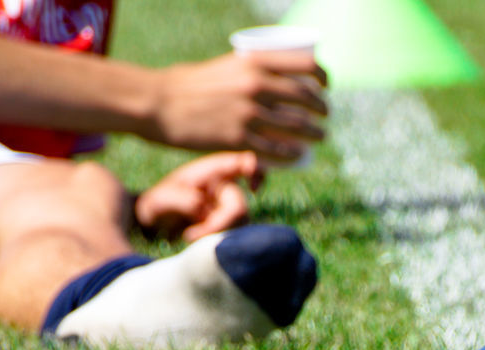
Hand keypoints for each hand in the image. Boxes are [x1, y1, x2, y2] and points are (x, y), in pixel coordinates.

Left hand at [135, 152, 264, 241]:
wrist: (155, 222)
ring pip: (238, 225)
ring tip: (189, 236)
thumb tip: (202, 207)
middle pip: (239, 207)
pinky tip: (194, 238)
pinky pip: (232, 235)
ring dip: (214, 234)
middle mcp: (224, 188)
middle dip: (219, 225)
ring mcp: (227, 207)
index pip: (242, 163)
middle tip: (191, 236)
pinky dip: (214, 240)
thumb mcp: (160, 199)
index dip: (255, 171)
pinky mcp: (227, 225)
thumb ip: (181, 200)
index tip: (253, 189)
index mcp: (212, 171)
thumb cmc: (158, 203)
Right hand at [152, 52, 327, 161]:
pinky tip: (300, 154)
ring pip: (296, 126)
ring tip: (319, 136)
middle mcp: (256, 85)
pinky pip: (276, 150)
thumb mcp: (223, 68)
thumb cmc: (187, 85)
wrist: (158, 103)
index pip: (305, 67)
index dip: (323, 77)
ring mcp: (249, 113)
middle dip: (322, 109)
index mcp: (254, 61)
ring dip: (314, 133)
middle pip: (305, 98)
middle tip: (324, 115)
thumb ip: (247, 74)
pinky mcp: (238, 139)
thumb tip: (269, 86)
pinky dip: (293, 153)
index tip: (326, 86)